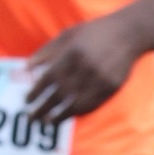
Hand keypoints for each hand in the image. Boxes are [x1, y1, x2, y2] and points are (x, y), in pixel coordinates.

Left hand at [26, 17, 141, 123]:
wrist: (127, 33)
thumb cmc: (93, 32)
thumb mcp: (67, 35)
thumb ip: (46, 51)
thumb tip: (27, 68)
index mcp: (71, 54)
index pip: (49, 78)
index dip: (36, 91)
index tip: (27, 101)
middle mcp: (85, 68)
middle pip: (59, 94)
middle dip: (43, 108)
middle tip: (31, 118)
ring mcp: (99, 79)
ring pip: (76, 103)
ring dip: (60, 115)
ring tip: (48, 122)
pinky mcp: (111, 86)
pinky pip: (92, 104)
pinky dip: (79, 111)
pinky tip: (70, 115)